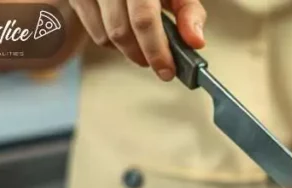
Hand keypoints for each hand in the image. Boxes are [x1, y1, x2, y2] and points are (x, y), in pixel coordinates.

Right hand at [70, 0, 205, 80]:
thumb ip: (189, 13)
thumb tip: (195, 42)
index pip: (143, 19)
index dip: (156, 49)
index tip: (167, 70)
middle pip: (121, 32)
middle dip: (143, 55)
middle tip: (158, 63)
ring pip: (107, 37)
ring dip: (129, 50)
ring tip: (144, 44)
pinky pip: (96, 35)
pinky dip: (114, 43)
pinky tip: (126, 33)